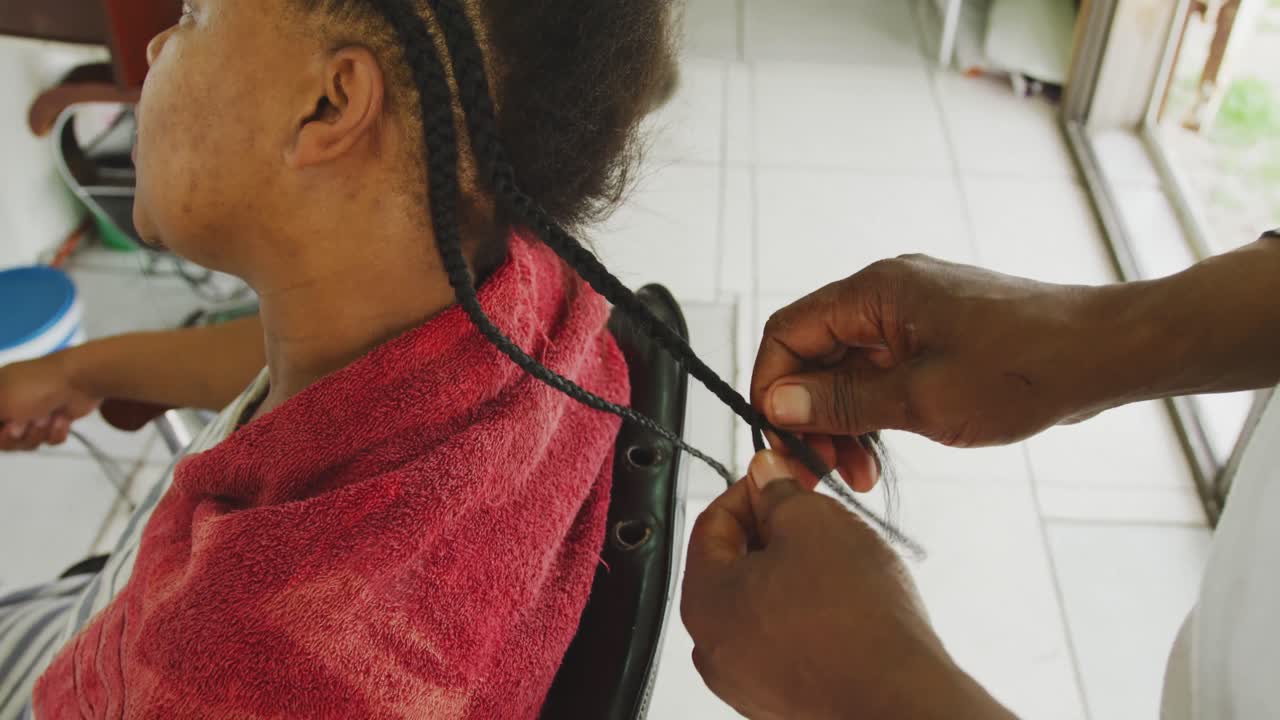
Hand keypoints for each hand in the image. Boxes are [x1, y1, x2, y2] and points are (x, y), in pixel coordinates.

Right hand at [0, 352, 101, 450]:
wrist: (80, 382)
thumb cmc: (38, 386)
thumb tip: (2, 426)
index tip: (6, 428)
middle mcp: (13, 404)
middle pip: (4, 439)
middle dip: (16, 436)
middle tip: (23, 425)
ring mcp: (35, 413)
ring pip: (27, 442)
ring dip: (38, 433)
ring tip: (46, 418)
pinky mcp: (55, 420)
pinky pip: (49, 440)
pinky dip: (55, 431)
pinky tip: (60, 418)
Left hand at [682, 451, 1011, 719]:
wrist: (903, 699)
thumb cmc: (857, 621)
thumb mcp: (815, 522)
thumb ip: (779, 491)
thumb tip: (766, 475)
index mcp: (704, 601)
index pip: (713, 523)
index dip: (752, 489)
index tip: (783, 475)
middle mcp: (715, 649)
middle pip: (736, 566)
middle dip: (776, 531)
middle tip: (815, 511)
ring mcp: (749, 681)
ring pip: (765, 604)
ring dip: (797, 573)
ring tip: (840, 560)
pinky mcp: (786, 700)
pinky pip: (789, 640)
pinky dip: (812, 615)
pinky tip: (849, 605)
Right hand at [752, 255, 1110, 473]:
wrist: (1108, 353)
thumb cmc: (1025, 368)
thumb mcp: (923, 398)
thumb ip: (844, 402)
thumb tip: (777, 402)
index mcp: (876, 292)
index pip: (788, 331)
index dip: (772, 386)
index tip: (780, 440)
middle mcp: (887, 295)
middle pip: (815, 353)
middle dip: (810, 415)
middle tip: (820, 472)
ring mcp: (913, 316)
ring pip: (848, 370)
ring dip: (842, 422)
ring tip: (858, 475)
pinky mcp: (936, 337)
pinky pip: (882, 373)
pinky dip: (874, 414)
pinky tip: (881, 455)